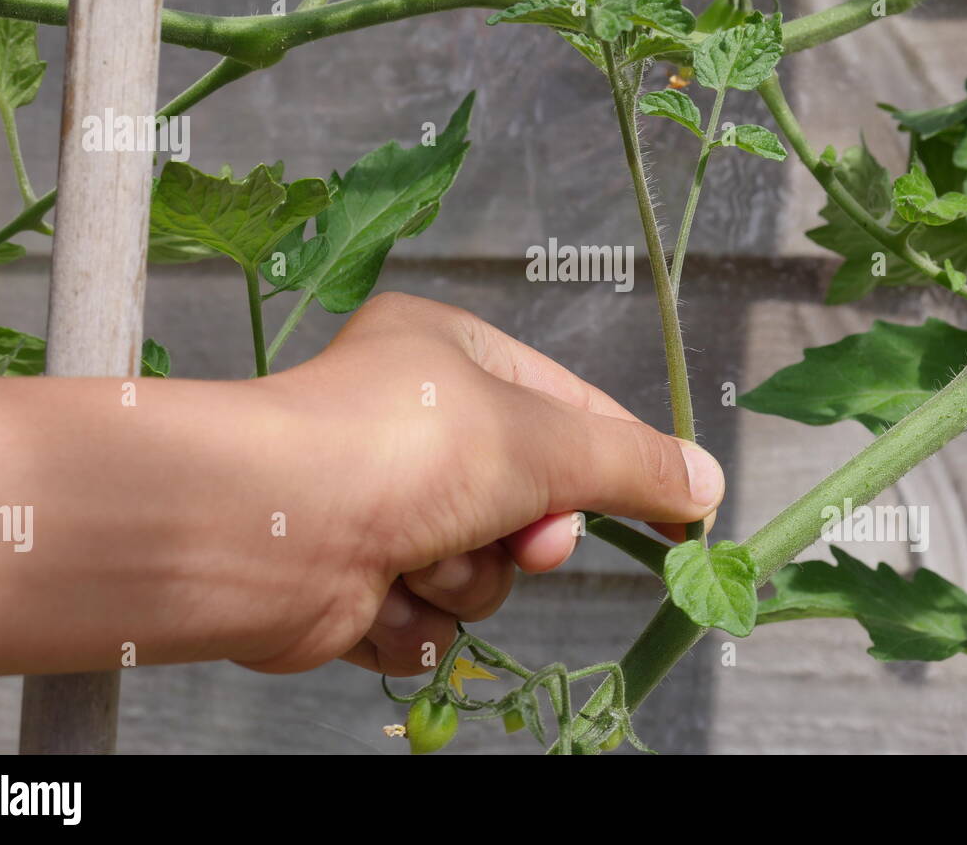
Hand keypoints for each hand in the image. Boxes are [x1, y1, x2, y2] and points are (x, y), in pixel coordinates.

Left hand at [239, 292, 724, 676]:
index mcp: (449, 354)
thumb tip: (707, 484)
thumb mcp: (541, 440)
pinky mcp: (354, 578)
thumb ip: (632, 464)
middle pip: (529, 497)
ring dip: (465, 576)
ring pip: (482, 567)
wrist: (259, 534)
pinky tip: (377, 592)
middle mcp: (413, 422)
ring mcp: (380, 502)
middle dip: (528, 532)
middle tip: (526, 540)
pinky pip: (430, 612)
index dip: (625, 459)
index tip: (680, 512)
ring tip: (421, 558)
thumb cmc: (400, 451)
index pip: (569, 406)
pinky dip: (415, 613)